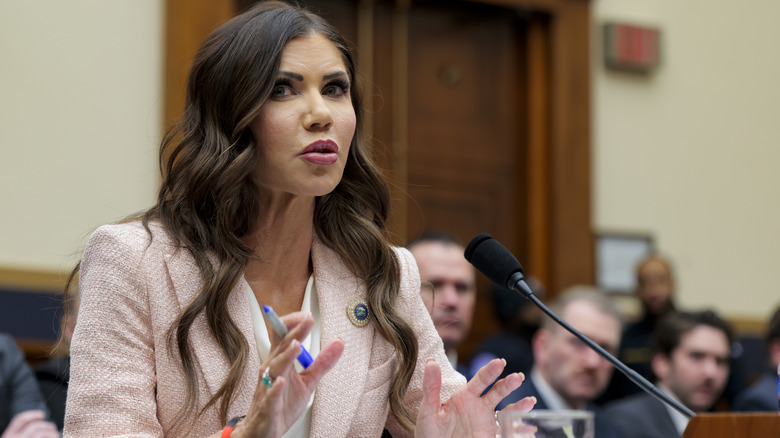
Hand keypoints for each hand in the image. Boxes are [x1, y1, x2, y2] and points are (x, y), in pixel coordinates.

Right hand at [1, 410, 59, 437]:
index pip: (20, 419)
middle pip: (34, 425)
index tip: (42, 414)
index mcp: (8, 435)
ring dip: (52, 432)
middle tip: (53, 429)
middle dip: (47, 425)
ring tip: (56, 435)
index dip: (32, 414)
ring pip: (41, 431)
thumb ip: (21, 433)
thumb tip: (37, 424)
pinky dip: (52, 437)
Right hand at [231, 311, 343, 437]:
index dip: (293, 324)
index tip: (308, 316)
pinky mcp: (268, 408)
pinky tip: (282, 381)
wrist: (262, 431)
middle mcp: (271, 371)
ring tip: (297, 345)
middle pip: (281, 347)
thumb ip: (322, 363)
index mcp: (280, 362)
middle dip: (294, 332)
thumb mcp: (307, 381)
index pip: (283, 336)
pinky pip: (270, 397)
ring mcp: (267, 388)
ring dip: (286, 356)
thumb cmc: (282, 403)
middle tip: (307, 319)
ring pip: (275, 368)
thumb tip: (339, 342)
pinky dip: (275, 389)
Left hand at [415, 358, 535, 437]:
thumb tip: (431, 362)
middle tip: (517, 377)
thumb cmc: (429, 432)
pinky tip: (531, 428)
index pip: (479, 381)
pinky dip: (520, 429)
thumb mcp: (429, 410)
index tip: (499, 363)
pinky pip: (508, 431)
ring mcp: (485, 421)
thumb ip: (432, 387)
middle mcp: (478, 406)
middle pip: (497, 392)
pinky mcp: (489, 435)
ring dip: (518, 405)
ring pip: (506, 410)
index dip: (490, 371)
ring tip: (530, 401)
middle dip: (507, 384)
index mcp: (464, 397)